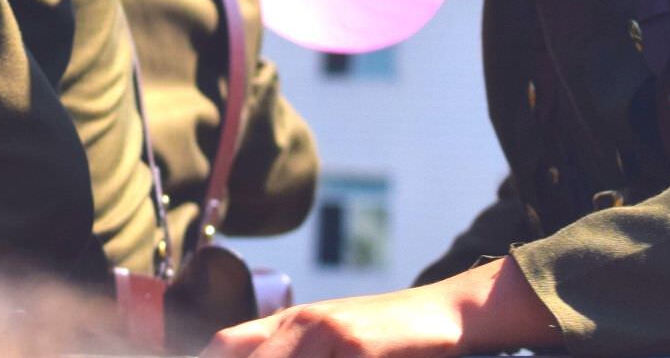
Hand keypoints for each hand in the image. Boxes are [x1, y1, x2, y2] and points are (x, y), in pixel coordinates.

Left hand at [203, 259, 553, 357]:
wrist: (443, 315)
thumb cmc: (382, 337)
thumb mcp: (329, 340)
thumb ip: (288, 348)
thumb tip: (234, 353)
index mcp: (289, 322)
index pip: (226, 345)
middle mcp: (301, 324)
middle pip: (241, 356)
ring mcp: (327, 335)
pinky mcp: (356, 347)